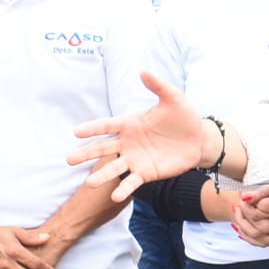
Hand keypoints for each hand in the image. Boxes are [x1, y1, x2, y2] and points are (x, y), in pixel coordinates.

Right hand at [70, 72, 206, 200]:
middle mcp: (128, 142)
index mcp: (130, 123)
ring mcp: (136, 159)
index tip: (76, 132)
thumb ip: (158, 86)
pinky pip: (132, 182)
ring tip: (89, 183)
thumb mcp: (173, 98)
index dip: (92, 128)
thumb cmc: (184, 116)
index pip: (107, 125)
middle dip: (86, 153)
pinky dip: (124, 189)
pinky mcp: (147, 173)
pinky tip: (115, 196)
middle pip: (103, 148)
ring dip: (102, 176)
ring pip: (115, 168)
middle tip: (69, 159)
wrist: (199, 139)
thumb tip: (143, 71)